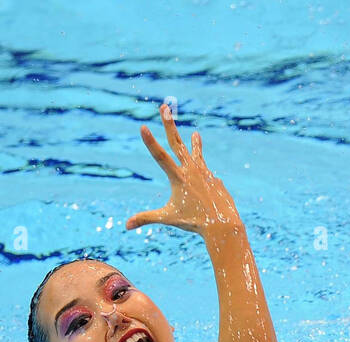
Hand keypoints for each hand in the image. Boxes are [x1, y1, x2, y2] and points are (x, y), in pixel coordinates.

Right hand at [125, 104, 240, 236]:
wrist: (223, 225)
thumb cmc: (194, 222)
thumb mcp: (167, 218)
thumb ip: (146, 218)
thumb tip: (126, 226)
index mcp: (178, 177)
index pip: (160, 156)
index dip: (150, 142)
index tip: (143, 127)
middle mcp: (191, 170)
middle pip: (177, 143)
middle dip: (169, 124)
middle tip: (164, 107)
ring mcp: (205, 172)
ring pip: (196, 155)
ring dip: (194, 144)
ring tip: (196, 134)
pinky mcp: (214, 178)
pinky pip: (206, 177)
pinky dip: (204, 180)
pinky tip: (206, 191)